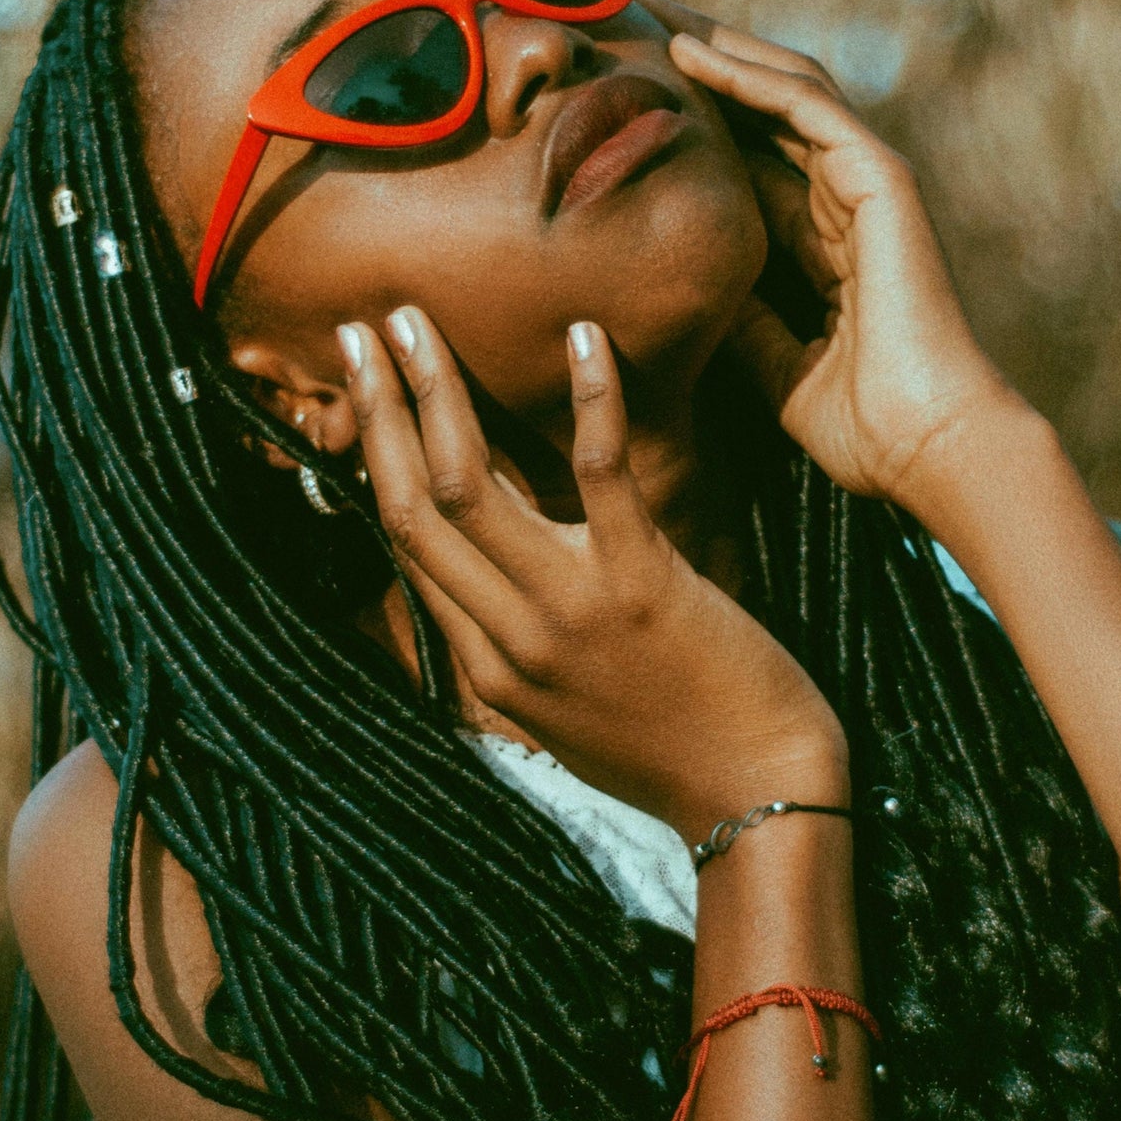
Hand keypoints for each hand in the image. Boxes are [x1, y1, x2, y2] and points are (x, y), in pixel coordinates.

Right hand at [339, 306, 847, 845]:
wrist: (757, 799)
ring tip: (416, 321)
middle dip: (380, 408)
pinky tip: (583, 337)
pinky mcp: (643, 585)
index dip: (376, 456)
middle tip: (363, 330)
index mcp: (488, 666)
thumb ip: (520, 645)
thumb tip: (491, 580)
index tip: (363, 389)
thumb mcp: (567, 714)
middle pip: (416, 504)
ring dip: (436, 392)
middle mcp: (510, 637)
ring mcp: (571, 610)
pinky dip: (587, 400)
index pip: (407, 543)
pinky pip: (598, 475)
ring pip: (471, 483)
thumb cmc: (678, 753)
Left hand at [645, 0, 1026, 507]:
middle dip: (702, 59)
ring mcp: (868, 183)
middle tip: (629, 19)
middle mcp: (846, 200)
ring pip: (785, 86)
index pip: (752, 155)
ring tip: (649, 10)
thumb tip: (685, 282)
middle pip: (766, 104)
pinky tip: (693, 52)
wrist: (928, 447)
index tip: (624, 90)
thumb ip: (740, 320)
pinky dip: (749, 75)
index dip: (694, 117)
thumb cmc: (865, 427)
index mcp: (825, 241)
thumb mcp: (774, 366)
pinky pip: (808, 107)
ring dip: (717, 46)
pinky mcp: (882, 180)